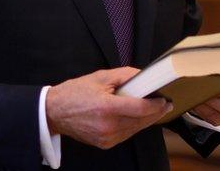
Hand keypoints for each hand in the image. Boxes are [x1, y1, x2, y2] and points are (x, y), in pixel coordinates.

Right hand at [46, 67, 172, 148]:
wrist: (54, 112)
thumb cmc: (74, 93)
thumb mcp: (100, 77)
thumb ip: (124, 75)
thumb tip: (143, 76)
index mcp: (106, 107)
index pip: (140, 108)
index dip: (156, 105)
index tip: (164, 100)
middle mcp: (107, 125)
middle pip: (141, 121)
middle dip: (156, 112)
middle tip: (165, 104)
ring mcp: (106, 137)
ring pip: (136, 129)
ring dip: (147, 120)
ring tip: (154, 110)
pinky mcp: (105, 144)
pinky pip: (127, 134)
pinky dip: (134, 126)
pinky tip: (138, 118)